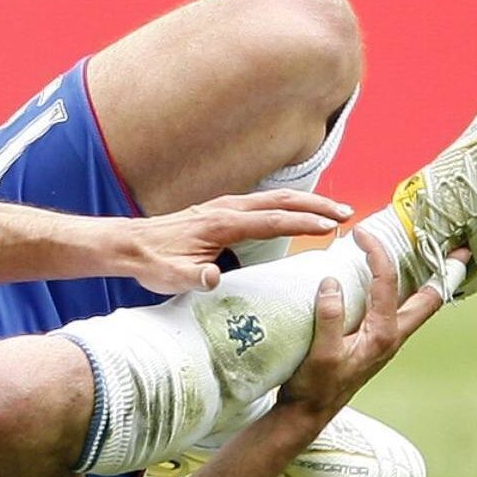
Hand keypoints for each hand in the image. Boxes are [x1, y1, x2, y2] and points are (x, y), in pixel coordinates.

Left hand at [117, 192, 351, 294]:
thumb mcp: (170, 278)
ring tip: (334, 212)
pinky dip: (287, 205)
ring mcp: (223, 207)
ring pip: (274, 198)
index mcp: (221, 224)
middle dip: (317, 206)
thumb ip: (194, 278)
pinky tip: (297, 212)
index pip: (271, 220)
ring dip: (306, 203)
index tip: (332, 226)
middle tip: (348, 214)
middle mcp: (226, 209)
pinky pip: (263, 203)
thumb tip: (213, 277)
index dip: (303, 222)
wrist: (129, 245)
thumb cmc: (152, 263)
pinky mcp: (220, 211)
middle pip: (280, 201)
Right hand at [274, 230, 457, 422]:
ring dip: (428, 279)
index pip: (387, 283)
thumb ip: (328, 318)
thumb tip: (332, 282)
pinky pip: (398, 308)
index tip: (362, 234)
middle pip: (429, 298)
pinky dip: (404, 288)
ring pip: (417, 303)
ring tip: (437, 256)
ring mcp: (387, 339)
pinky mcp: (376, 340)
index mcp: (382, 335)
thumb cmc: (315, 388)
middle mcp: (392, 336)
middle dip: (447, 273)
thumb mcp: (320, 354)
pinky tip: (396, 280)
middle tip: (463, 250)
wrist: (309, 413)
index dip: (377, 254)